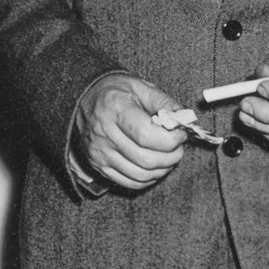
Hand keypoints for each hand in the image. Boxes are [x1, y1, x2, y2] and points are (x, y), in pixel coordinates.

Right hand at [75, 73, 187, 190]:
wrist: (83, 100)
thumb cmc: (115, 92)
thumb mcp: (140, 86)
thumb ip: (164, 102)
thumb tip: (185, 120)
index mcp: (114, 108)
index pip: (147, 135)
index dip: (171, 139)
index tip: (181, 133)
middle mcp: (104, 133)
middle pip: (147, 159)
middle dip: (172, 156)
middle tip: (177, 145)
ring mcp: (100, 153)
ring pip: (142, 175)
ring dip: (163, 169)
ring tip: (167, 155)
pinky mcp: (99, 166)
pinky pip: (131, 183)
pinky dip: (149, 178)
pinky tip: (154, 164)